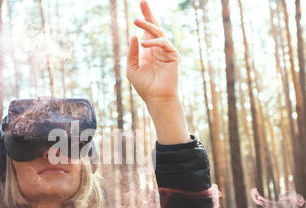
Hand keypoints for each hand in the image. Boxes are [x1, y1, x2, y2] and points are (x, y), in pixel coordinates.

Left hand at [127, 0, 189, 144]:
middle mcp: (159, 49)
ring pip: (159, 33)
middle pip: (155, 27)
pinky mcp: (173, 56)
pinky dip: (154, 42)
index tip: (140, 6)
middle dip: (149, 14)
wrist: (156, 99)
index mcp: (149, 51)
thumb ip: (132, 53)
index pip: (147, 32)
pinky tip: (144, 44)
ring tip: (136, 21)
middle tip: (142, 2)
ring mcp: (167, 52)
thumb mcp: (132, 69)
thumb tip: (134, 36)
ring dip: (148, 26)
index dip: (145, 18)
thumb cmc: (144, 87)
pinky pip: (164, 43)